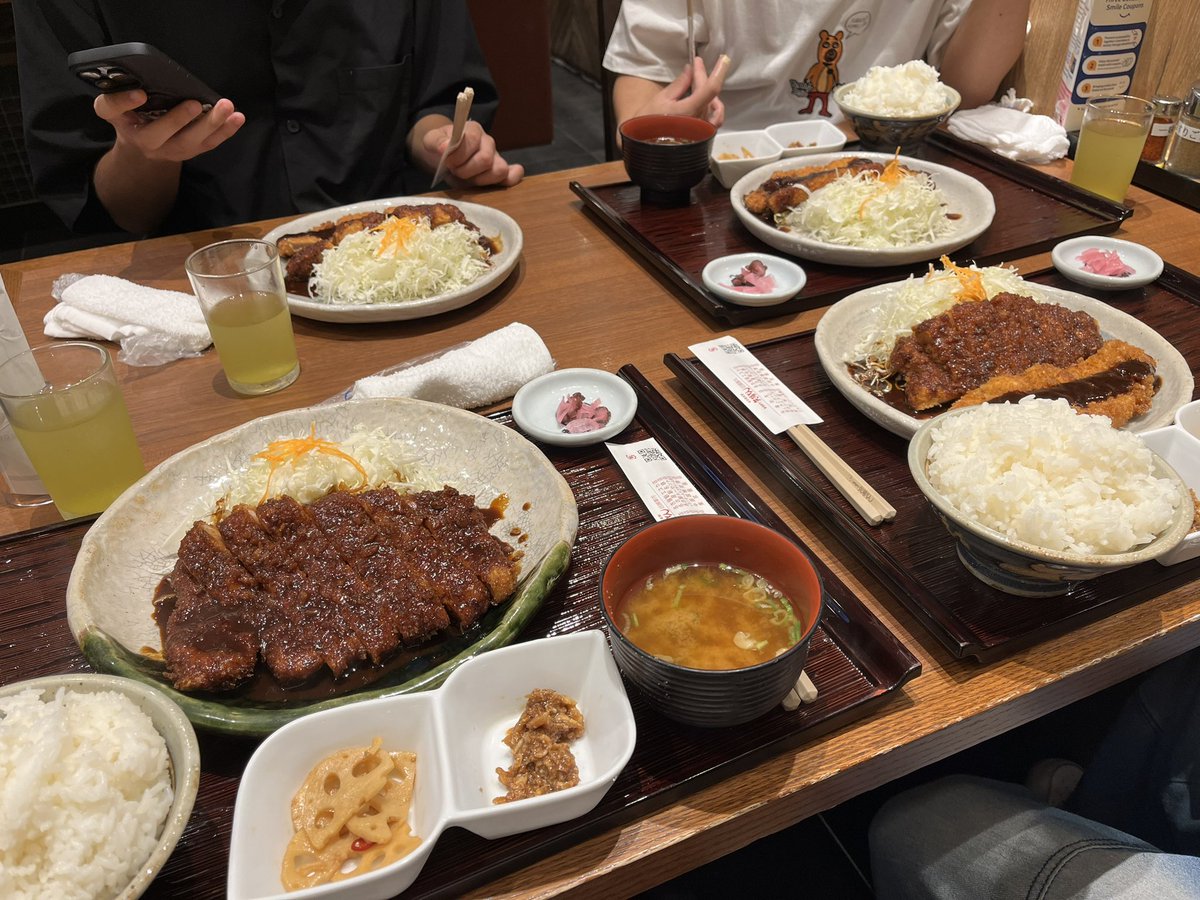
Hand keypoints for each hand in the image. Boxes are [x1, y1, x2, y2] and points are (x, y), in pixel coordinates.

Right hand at [94, 89, 244, 162]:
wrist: (143, 146)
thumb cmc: (131, 116)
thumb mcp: (115, 106)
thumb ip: (117, 96)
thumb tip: (137, 85)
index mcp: (123, 123)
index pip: (115, 111)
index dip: (125, 102)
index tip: (139, 94)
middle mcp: (146, 142)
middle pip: (161, 133)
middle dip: (178, 119)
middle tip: (195, 104)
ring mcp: (171, 150)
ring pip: (191, 141)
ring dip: (211, 124)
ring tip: (226, 107)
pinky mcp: (192, 151)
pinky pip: (210, 143)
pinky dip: (225, 131)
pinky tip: (237, 118)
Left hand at [423, 120, 523, 187]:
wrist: (445, 156)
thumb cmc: (441, 147)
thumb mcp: (431, 141)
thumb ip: (436, 141)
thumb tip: (444, 147)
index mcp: (473, 130)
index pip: (472, 140)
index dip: (459, 154)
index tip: (448, 161)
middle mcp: (488, 142)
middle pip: (485, 159)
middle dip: (466, 170)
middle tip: (456, 170)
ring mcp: (497, 157)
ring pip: (499, 170)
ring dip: (480, 180)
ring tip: (468, 178)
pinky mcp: (501, 171)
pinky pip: (513, 176)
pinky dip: (510, 180)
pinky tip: (497, 183)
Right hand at [625, 55, 729, 127]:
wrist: (644, 146)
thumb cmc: (649, 123)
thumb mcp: (661, 99)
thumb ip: (680, 84)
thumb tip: (691, 69)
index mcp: (690, 110)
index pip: (711, 88)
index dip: (718, 72)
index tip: (723, 59)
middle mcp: (700, 121)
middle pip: (709, 94)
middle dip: (703, 77)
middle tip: (696, 65)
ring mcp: (702, 130)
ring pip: (714, 105)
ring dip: (709, 91)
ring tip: (699, 82)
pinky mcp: (702, 136)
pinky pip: (715, 121)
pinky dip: (715, 109)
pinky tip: (712, 102)